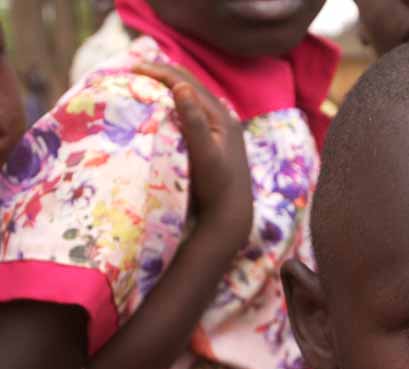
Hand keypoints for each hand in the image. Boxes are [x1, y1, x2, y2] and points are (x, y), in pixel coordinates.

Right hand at [132, 63, 252, 245]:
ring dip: (167, 89)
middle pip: (189, 86)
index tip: (132, 69)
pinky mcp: (215, 140)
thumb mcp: (204, 154)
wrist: (231, 213)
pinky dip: (174, 104)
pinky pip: (192, 113)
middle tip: (131, 71)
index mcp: (221, 116)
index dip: (159, 72)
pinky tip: (161, 108)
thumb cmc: (216, 186)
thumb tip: (181, 87)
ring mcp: (220, 129)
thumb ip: (194, 121)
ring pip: (190, 98)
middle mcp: (224, 117)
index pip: (186, 83)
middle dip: (161, 75)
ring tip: (142, 84)